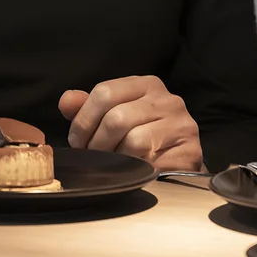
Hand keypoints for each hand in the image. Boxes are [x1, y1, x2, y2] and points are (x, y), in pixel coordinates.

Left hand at [58, 75, 201, 170]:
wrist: (178, 161)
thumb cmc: (141, 136)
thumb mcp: (113, 115)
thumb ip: (88, 107)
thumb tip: (66, 102)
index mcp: (146, 85)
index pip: (105, 92)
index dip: (84, 120)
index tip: (78, 141)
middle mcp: (168, 100)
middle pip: (116, 118)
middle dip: (97, 144)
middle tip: (94, 157)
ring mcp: (182, 125)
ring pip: (134, 140)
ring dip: (116, 159)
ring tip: (114, 164)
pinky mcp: (190, 151)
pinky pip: (153, 163)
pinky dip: (137, 171)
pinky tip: (135, 171)